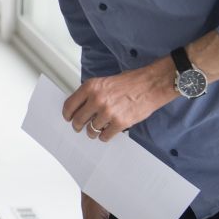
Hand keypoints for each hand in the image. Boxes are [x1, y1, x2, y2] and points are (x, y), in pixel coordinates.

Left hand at [62, 60, 176, 140]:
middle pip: (78, 120)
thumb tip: (80, 106)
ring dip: (92, 132)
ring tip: (97, 129)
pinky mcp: (120, 123)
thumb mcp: (104, 82)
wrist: (151, 85)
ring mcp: (108, 112)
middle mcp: (97, 99)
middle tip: (80, 127)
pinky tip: (107, 132)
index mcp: (91, 87)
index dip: (67, 114)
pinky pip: (104, 136)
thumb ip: (91, 94)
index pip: (69, 105)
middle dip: (77, 126)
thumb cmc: (131, 82)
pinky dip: (104, 136)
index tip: (68, 118)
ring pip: (91, 130)